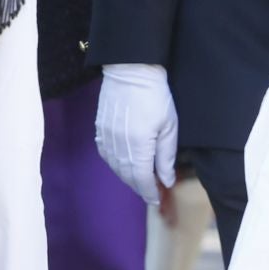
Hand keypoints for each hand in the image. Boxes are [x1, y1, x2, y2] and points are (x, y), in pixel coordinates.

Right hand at [95, 64, 177, 204]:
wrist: (131, 69)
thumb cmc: (155, 96)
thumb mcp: (169, 126)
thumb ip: (166, 156)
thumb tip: (166, 181)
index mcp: (138, 146)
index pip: (142, 179)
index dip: (149, 192)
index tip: (156, 200)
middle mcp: (119, 145)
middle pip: (127, 175)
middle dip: (139, 187)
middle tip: (149, 192)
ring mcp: (106, 136)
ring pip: (114, 166)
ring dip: (126, 176)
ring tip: (138, 179)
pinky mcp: (99, 127)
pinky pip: (104, 153)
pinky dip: (114, 163)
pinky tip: (121, 162)